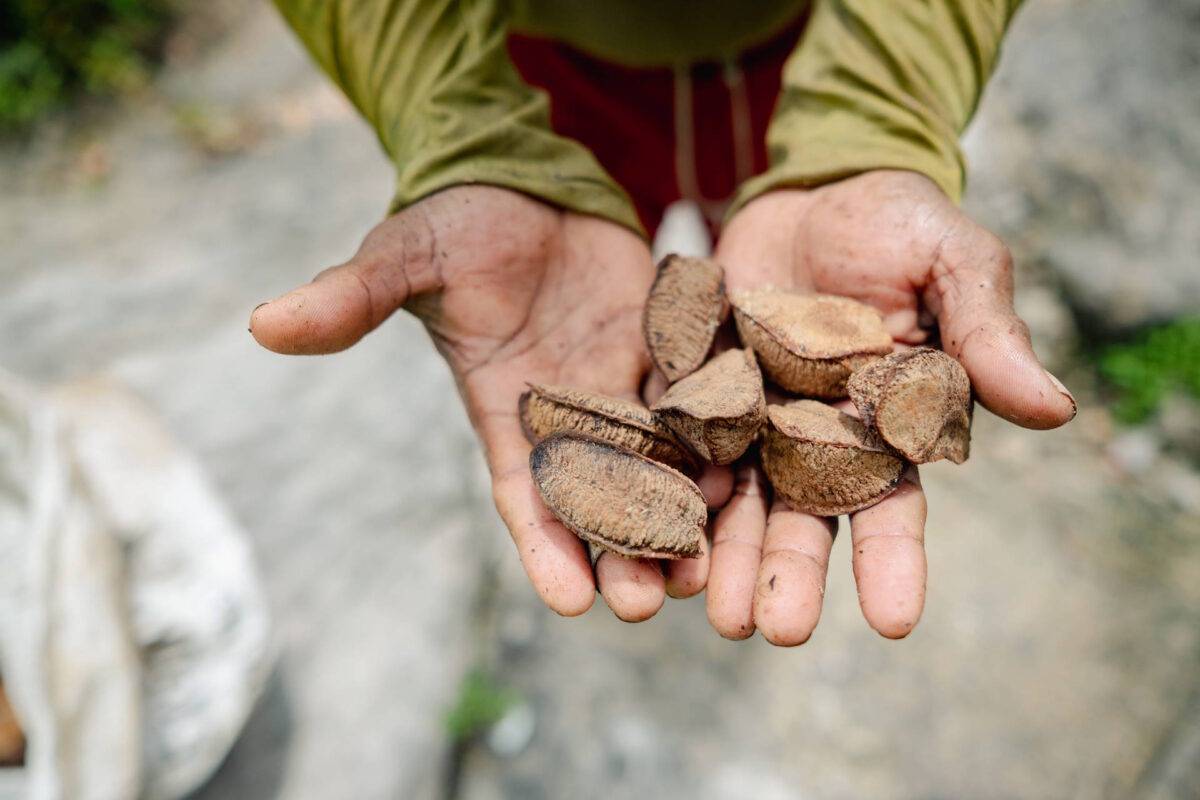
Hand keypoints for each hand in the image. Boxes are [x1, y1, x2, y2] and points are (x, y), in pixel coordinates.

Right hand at [249, 186, 728, 620]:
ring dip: (682, 513)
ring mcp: (621, 384)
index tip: (569, 603)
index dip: (544, 547)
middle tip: (652, 603)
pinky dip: (717, 437)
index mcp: (505, 410)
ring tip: (711, 561)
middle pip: (600, 495)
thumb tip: (261, 323)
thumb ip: (350, 299)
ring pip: (658, 462)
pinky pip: (697, 400)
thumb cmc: (457, 225)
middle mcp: (568, 411)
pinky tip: (745, 472)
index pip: (522, 494)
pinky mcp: (664, 350)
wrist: (524, 183)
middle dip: (622, 550)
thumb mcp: (404, 258)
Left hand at [707, 170, 1075, 644]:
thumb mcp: (953, 262)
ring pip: (733, 498)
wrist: (815, 187)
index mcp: (884, 427)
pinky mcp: (697, 386)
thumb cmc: (899, 224)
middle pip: (802, 518)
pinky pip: (678, 440)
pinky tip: (649, 519)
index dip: (894, 560)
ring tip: (709, 608)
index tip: (895, 620)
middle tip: (777, 631)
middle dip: (790, 574)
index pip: (892, 504)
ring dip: (722, 553)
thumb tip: (1054, 408)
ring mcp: (750, 416)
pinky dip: (666, 479)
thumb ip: (986, 333)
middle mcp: (814, 438)